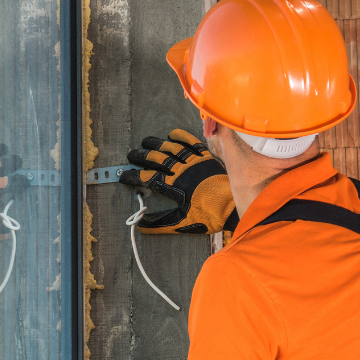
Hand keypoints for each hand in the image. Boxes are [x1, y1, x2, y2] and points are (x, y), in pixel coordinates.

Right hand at [119, 129, 238, 234]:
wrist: (233, 207)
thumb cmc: (210, 215)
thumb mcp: (183, 222)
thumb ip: (161, 224)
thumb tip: (143, 226)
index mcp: (174, 186)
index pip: (148, 178)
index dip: (134, 176)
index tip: (125, 175)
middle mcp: (182, 171)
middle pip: (156, 159)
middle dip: (141, 156)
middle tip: (132, 155)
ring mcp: (194, 162)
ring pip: (171, 148)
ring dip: (157, 144)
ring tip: (146, 142)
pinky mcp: (206, 158)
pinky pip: (192, 143)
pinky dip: (182, 137)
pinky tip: (172, 134)